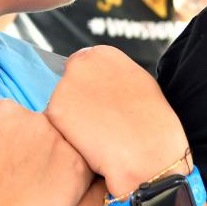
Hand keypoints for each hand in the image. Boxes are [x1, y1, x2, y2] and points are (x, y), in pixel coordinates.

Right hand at [0, 99, 91, 205]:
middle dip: (26, 142)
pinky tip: (53, 184)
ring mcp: (60, 141)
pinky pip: (79, 159)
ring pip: (56, 141)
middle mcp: (36, 119)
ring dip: (47, 154)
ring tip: (33, 178)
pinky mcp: (78, 166)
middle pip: (33, 125)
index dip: (2, 136)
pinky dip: (68, 170)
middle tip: (15, 169)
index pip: (10, 115)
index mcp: (6, 109)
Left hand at [45, 46, 188, 197]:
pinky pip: (57, 123)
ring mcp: (65, 86)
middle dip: (79, 99)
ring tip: (98, 132)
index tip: (99, 100)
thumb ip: (114, 75)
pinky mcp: (55, 111)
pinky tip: (89, 141)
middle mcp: (81, 64)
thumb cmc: (151, 123)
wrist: (146, 151)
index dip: (91, 85)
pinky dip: (68, 134)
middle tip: (97, 119)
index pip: (85, 63)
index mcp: (103, 54)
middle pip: (70, 81)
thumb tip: (104, 81)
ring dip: (73, 117)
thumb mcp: (139, 83)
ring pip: (63, 103)